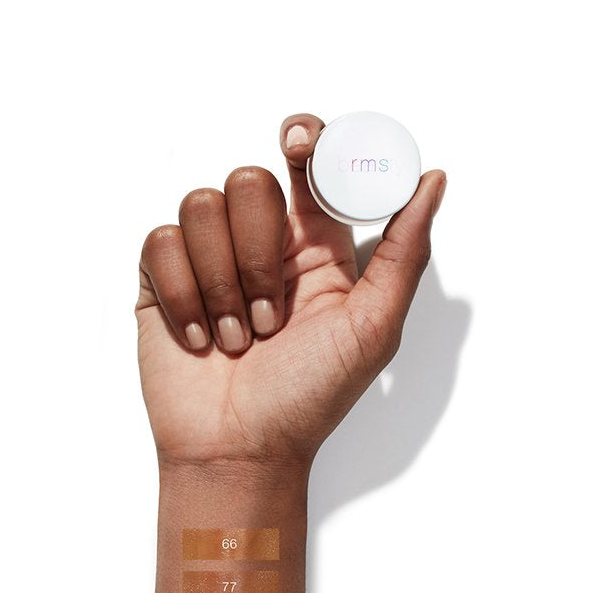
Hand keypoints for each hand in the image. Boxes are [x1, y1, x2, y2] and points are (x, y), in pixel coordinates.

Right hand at [135, 112, 446, 471]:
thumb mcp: (373, 328)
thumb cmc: (308, 400)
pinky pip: (161, 242)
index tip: (300, 142)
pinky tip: (197, 337)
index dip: (307, 141)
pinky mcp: (163, 281)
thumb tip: (432, 179)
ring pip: (202, 206)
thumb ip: (404, 250)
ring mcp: (210, 261)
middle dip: (258, 252)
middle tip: (270, 318)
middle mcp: (263, 248)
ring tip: (235, 337)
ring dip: (221, 281)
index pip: (310, 168)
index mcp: (317, 250)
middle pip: (251, 181)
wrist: (238, 451)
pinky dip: (182, 293)